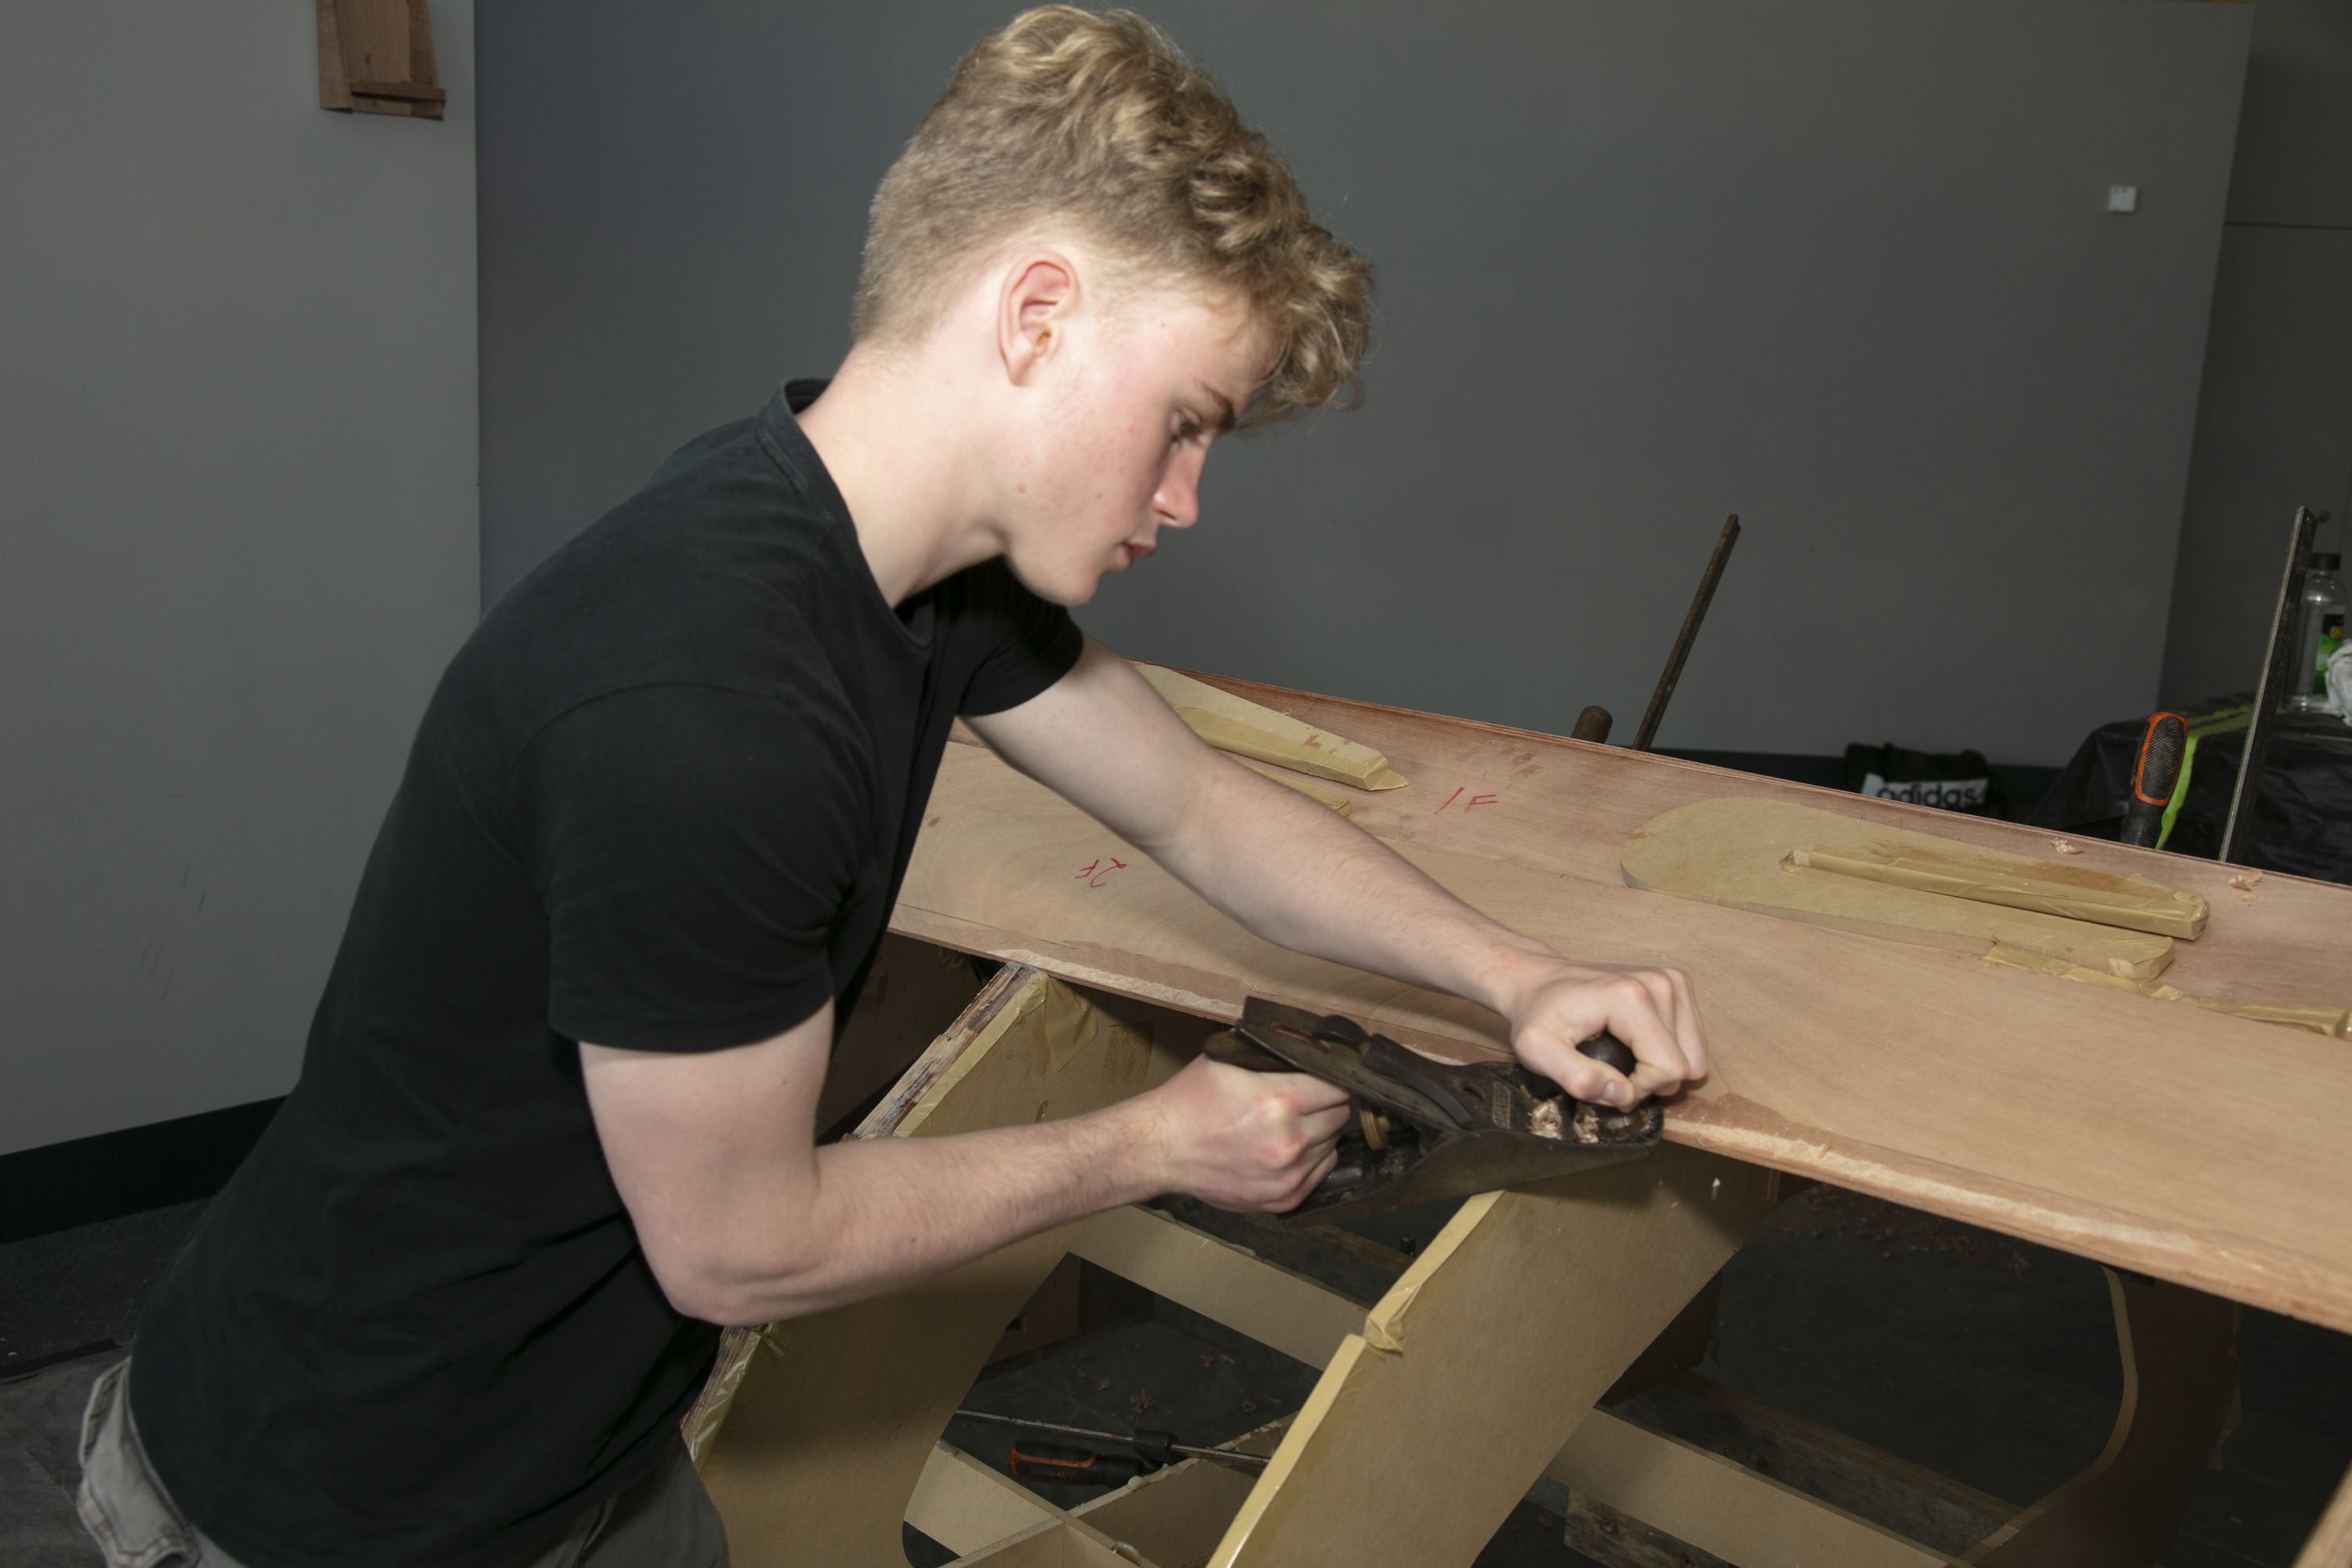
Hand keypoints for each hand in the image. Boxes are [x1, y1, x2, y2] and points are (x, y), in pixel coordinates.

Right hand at [1140, 1055, 1354, 1212]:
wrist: (1161, 1148)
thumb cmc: (1190, 1102)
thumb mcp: (1228, 1060)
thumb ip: (1273, 1055)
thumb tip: (1308, 1045)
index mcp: (1280, 1101)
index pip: (1338, 1088)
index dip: (1331, 1080)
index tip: (1322, 1079)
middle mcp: (1290, 1141)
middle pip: (1339, 1117)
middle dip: (1326, 1105)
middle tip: (1306, 1101)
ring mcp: (1288, 1174)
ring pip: (1332, 1145)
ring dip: (1318, 1134)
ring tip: (1291, 1126)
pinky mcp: (1283, 1198)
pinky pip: (1320, 1172)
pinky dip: (1311, 1160)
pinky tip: (1287, 1150)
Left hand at [1500, 958, 1708, 1107]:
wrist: (1538, 979)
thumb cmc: (1536, 1015)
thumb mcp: (1537, 1051)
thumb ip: (1578, 1078)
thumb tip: (1623, 1095)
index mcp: (1631, 998)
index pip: (1669, 1069)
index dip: (1640, 1089)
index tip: (1606, 1080)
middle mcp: (1661, 983)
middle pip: (1687, 1064)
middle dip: (1651, 1081)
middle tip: (1612, 1070)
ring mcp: (1672, 980)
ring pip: (1694, 1056)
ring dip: (1660, 1069)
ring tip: (1623, 1057)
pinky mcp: (1676, 984)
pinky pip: (1692, 1041)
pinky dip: (1668, 1052)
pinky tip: (1635, 1043)